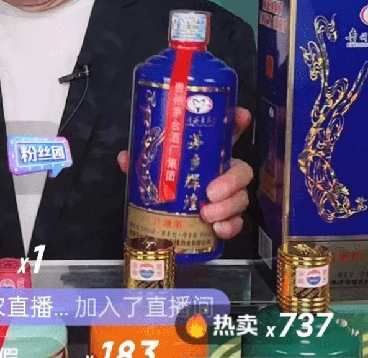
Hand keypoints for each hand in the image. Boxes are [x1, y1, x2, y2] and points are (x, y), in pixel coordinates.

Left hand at [117, 107, 252, 239]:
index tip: (241, 117)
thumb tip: (125, 158)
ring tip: (206, 214)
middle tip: (210, 192)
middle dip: (231, 181)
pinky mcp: (228, 220)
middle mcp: (224, 174)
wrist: (168, 223)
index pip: (228, 134)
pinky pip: (237, 223)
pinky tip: (218, 229)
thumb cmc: (166, 190)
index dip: (238, 122)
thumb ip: (142, 163)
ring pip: (241, 198)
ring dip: (226, 207)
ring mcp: (229, 198)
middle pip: (242, 170)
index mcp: (210, 157)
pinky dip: (230, 227)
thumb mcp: (153, 173)